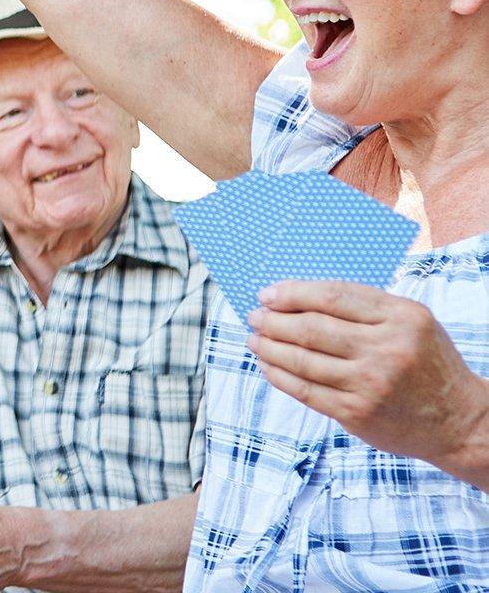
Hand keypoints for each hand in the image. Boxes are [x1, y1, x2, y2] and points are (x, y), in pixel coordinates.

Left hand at [249, 281, 488, 475]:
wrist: (458, 421)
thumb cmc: (426, 362)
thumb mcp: (412, 321)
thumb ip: (365, 306)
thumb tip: (299, 295)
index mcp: (401, 318)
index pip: (333, 296)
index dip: (293, 293)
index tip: (267, 294)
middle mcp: (387, 350)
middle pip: (313, 328)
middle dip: (274, 320)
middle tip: (255, 317)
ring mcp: (371, 384)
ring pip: (304, 360)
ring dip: (270, 348)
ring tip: (254, 340)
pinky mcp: (358, 413)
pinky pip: (307, 391)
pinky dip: (280, 376)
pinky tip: (268, 366)